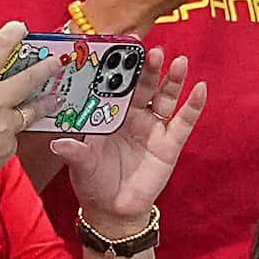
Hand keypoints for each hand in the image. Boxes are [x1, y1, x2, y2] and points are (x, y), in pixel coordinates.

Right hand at [0, 22, 60, 195]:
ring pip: (31, 111)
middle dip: (46, 67)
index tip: (21, 28)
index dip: (13, 34)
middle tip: (57, 62)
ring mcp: (3, 127)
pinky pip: (14, 136)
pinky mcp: (6, 148)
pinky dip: (8, 132)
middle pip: (30, 79)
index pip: (0, 49)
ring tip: (55, 98)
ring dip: (45, 102)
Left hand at [51, 49, 205, 232]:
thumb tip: (59, 143)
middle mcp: (132, 117)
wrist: (113, 208)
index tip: (121, 51)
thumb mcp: (81, 165)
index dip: (119, 71)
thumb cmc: (93, 182)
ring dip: (172, 80)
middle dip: (147, 69)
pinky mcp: (170, 143)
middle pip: (143, 87)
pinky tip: (200, 88)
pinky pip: (183, 122)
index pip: (115, 88)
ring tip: (179, 61)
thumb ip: (74, 152)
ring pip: (165, 98)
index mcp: (109, 116)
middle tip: (152, 50)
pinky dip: (193, 105)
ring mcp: (152, 128)